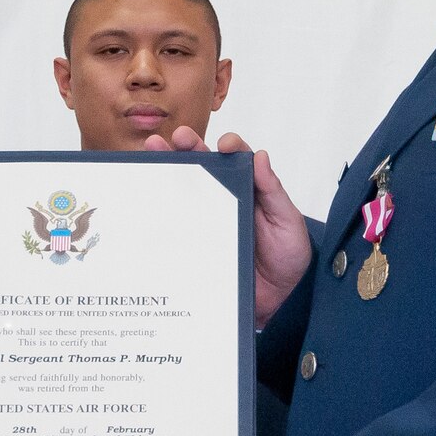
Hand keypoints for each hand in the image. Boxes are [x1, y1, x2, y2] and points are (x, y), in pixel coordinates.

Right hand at [147, 127, 311, 325]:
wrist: (281, 298)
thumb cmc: (289, 254)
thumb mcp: (286, 220)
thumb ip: (273, 191)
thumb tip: (261, 157)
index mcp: (248, 188)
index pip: (235, 158)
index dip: (229, 145)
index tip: (224, 145)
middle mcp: (225, 199)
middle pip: (202, 166)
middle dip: (186, 147)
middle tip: (176, 138)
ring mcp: (207, 220)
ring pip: (183, 190)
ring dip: (166, 169)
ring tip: (153, 152)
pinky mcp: (195, 243)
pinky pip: (176, 226)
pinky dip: (159, 210)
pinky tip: (146, 196)